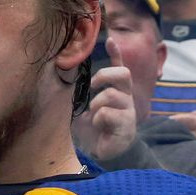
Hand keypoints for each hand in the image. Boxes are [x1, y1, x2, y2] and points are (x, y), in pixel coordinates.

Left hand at [72, 39, 137, 160]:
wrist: (99, 155)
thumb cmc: (90, 130)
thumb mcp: (82, 107)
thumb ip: (81, 92)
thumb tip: (67, 73)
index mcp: (115, 92)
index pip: (119, 68)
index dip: (116, 53)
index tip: (110, 39)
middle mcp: (125, 99)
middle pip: (123, 74)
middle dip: (105, 75)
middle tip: (94, 85)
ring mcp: (128, 112)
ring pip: (112, 94)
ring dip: (97, 103)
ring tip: (93, 116)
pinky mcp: (127, 126)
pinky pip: (108, 113)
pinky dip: (98, 119)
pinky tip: (98, 127)